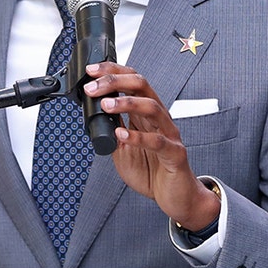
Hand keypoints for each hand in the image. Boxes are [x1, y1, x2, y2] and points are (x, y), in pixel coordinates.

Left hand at [83, 62, 220, 230]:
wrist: (176, 197)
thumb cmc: (152, 172)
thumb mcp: (123, 149)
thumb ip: (112, 131)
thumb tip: (94, 116)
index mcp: (146, 114)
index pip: (132, 81)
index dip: (112, 72)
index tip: (92, 71)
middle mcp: (159, 119)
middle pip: (141, 85)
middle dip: (115, 81)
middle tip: (93, 87)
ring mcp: (169, 134)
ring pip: (152, 107)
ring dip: (127, 103)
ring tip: (106, 105)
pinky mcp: (175, 154)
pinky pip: (158, 141)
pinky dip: (138, 137)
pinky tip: (122, 135)